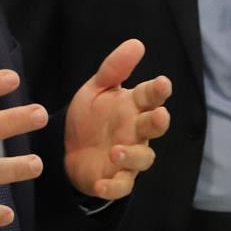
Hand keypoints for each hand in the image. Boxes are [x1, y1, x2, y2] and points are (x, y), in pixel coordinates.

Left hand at [64, 39, 172, 199]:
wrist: (68, 146)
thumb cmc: (91, 115)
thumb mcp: (96, 88)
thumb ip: (115, 68)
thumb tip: (137, 43)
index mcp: (134, 106)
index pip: (151, 95)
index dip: (158, 90)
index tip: (162, 83)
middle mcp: (137, 130)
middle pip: (154, 126)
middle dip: (159, 121)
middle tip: (158, 115)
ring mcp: (129, 156)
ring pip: (143, 158)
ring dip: (133, 155)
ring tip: (116, 151)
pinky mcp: (116, 178)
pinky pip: (121, 185)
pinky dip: (113, 187)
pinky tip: (101, 184)